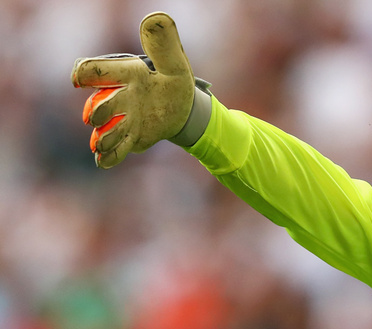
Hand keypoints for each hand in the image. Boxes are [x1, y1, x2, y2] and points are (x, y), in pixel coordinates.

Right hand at [71, 12, 194, 168]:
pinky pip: (113, 152)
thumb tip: (157, 18)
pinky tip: (105, 160)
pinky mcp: (130, 139)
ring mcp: (123, 120)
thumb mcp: (175, 63)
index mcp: (126, 75)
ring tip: (102, 144)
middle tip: (97, 118)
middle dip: (97, 113)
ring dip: (102, 139)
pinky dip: (108, 157)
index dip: (84, 74)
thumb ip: (164, 43)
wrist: (184, 108)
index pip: (95, 70)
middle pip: (98, 107)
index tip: (79, 80)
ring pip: (104, 133)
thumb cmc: (174, 82)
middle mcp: (119, 98)